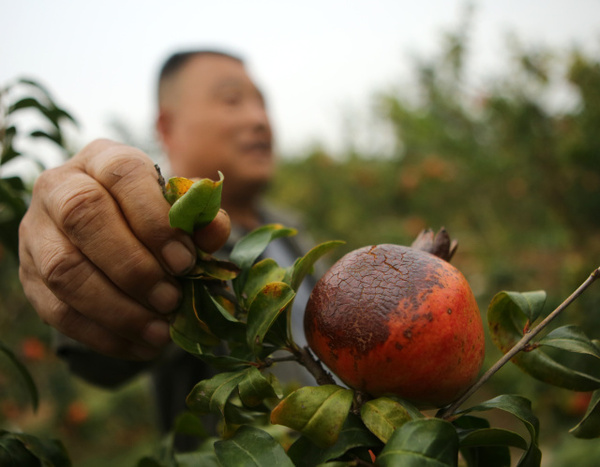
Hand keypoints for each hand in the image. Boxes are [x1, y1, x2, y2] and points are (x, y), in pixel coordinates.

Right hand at [18, 139, 230, 359]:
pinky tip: (140, 346)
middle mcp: (60, 187)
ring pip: (65, 270)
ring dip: (118, 309)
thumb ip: (199, 217)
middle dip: (134, 267)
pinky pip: (57, 311)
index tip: (185, 261)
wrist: (105, 232)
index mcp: (102, 159)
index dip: (155, 220)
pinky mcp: (29, 276)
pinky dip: (104, 335)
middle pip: (84, 217)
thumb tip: (215, 230)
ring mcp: (37, 232)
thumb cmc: (149, 216)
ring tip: (160, 332)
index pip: (123, 176)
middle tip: (172, 299)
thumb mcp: (176, 209)